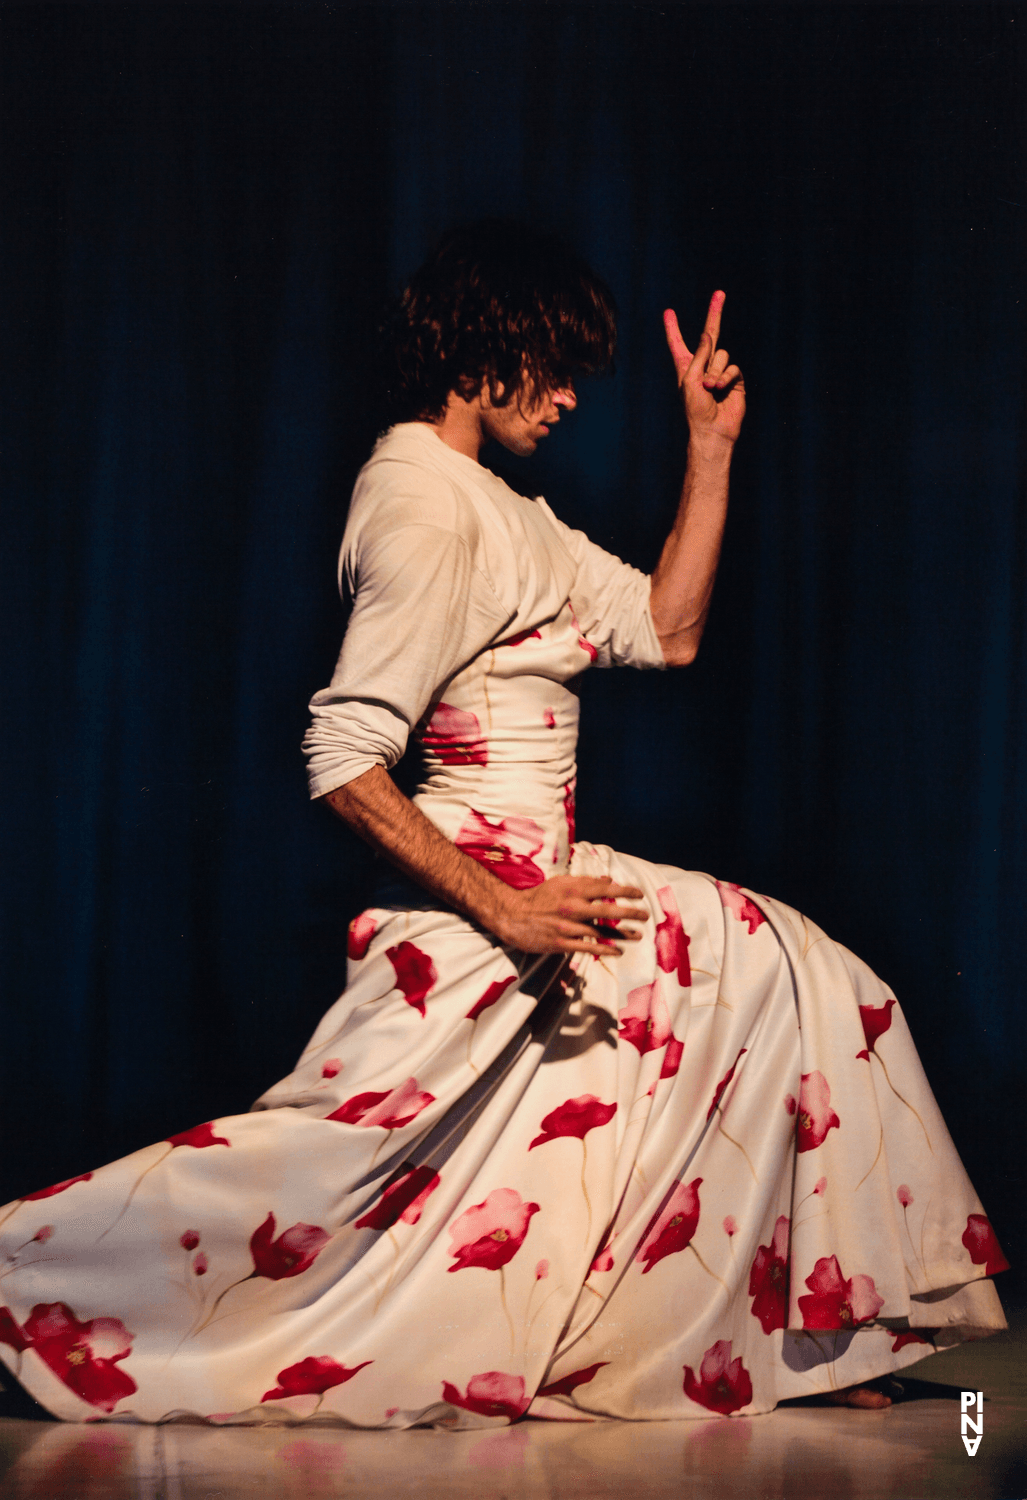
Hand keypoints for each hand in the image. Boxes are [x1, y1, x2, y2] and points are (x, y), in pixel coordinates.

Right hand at [490, 876, 649, 955]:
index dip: (625, 891)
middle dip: (630, 912)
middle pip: (608, 910)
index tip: (639, 894)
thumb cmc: (538, 897)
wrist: (512, 915)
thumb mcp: (560, 883)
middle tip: (645, 914)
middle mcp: (572, 907)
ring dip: (622, 934)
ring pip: (601, 931)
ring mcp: (567, 926)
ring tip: (638, 935)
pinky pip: (588, 947)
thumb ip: (584, 882)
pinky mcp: (561, 943)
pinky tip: (618, 951)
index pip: (605, 888)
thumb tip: (608, 880)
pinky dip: (605, 950)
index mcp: (572, 889)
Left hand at [663, 292, 745, 447]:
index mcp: (686, 367)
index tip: (668, 312)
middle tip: (720, 293)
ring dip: (716, 371)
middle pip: (711, 334)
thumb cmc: (695, 408)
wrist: (712, 430)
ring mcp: (720, 371)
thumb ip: (699, 355)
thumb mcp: (690, 379)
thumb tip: (707, 333)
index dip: (673, 329)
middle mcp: (703, 366)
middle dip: (715, 313)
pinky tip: (720, 389)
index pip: (678, 343)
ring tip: (710, 388)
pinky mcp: (735, 380)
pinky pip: (733, 368)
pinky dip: (726, 376)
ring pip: (721, 355)